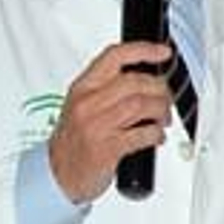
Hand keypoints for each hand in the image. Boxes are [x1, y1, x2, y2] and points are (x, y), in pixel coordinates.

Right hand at [48, 42, 175, 202]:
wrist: (57, 173)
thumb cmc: (74, 140)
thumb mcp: (82, 105)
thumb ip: (107, 89)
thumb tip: (145, 79)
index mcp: (82, 88)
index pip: (114, 57)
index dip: (143, 50)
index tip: (163, 52)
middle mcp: (88, 104)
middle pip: (135, 81)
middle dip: (159, 89)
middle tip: (166, 98)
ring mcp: (97, 126)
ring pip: (142, 105)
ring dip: (161, 110)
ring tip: (162, 118)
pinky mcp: (107, 149)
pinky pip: (143, 134)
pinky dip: (157, 134)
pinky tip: (156, 136)